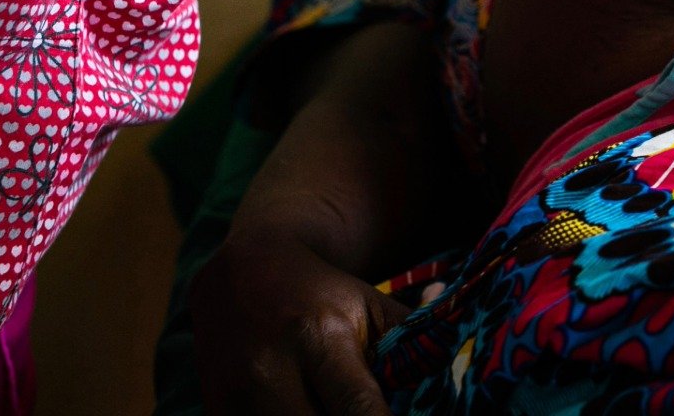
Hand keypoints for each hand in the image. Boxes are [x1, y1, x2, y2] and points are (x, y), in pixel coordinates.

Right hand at [190, 229, 409, 415]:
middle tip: (370, 414)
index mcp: (319, 338)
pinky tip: (309, 410)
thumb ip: (414, 336)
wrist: (240, 271)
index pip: (358, 409)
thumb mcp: (369, 305)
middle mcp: (271, 371)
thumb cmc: (320, 293)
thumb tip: (457, 352)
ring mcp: (235, 397)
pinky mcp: (215, 412)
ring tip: (333, 407)